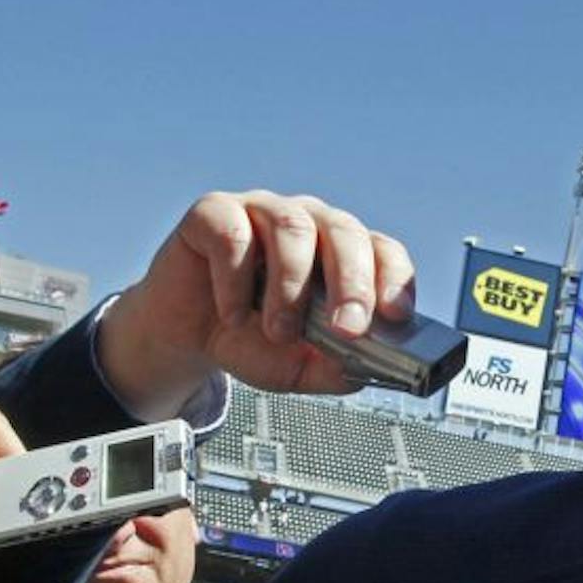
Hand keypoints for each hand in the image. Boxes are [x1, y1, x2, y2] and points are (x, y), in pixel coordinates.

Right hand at [95, 191, 416, 417]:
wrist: (186, 337)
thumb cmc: (248, 340)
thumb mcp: (297, 368)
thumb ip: (332, 369)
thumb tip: (362, 370)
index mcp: (339, 256)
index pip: (382, 252)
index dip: (393, 280)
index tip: (396, 316)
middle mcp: (307, 224)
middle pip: (344, 233)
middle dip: (352, 284)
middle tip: (347, 329)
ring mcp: (261, 212)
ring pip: (293, 228)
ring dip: (291, 286)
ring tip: (278, 331)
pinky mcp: (214, 214)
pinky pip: (233, 232)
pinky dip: (235, 279)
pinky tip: (233, 313)